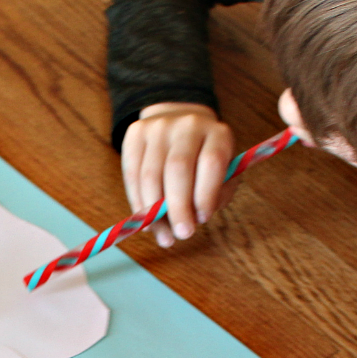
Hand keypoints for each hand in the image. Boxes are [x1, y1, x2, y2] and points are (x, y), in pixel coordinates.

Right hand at [121, 103, 235, 246]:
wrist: (179, 121)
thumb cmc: (205, 159)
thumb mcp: (224, 174)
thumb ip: (217, 195)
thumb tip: (194, 218)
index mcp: (217, 133)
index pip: (211, 162)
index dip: (206, 194)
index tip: (202, 220)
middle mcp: (188, 124)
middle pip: (178, 167)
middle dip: (178, 206)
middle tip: (182, 234)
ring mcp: (158, 126)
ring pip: (150, 173)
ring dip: (154, 210)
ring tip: (164, 235)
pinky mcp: (135, 132)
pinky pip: (132, 173)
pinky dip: (137, 201)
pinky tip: (145, 219)